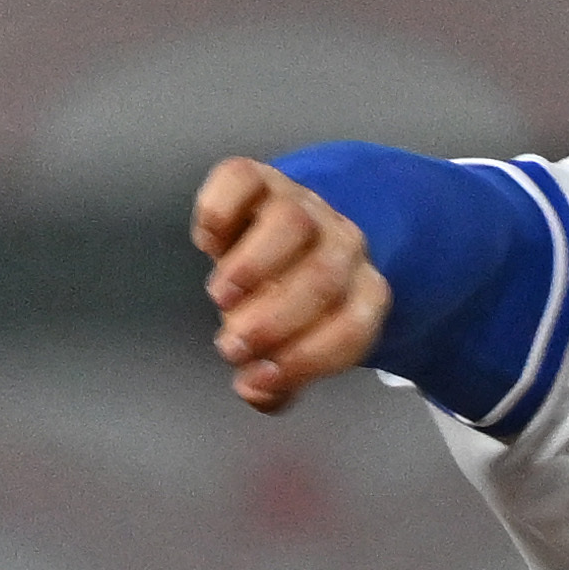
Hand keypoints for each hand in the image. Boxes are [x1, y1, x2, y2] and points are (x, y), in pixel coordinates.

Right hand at [191, 159, 388, 415]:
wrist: (276, 235)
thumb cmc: (281, 302)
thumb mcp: (286, 348)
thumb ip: (276, 381)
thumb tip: (256, 390)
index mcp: (360, 289)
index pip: (353, 326)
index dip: (307, 359)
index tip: (262, 378)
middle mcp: (339, 243)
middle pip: (323, 277)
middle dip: (273, 321)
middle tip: (233, 346)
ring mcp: (299, 204)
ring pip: (290, 224)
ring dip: (251, 268)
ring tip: (222, 300)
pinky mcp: (258, 179)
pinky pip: (242, 181)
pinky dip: (218, 214)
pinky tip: (209, 245)